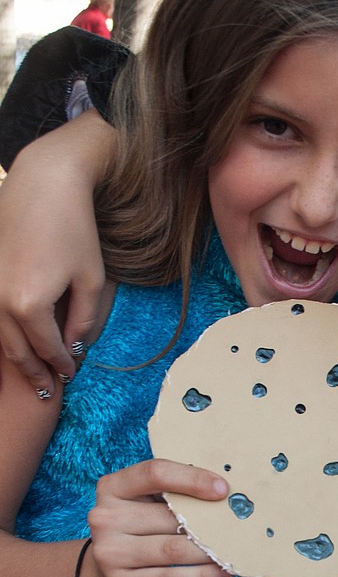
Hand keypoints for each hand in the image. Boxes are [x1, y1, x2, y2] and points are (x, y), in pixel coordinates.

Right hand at [0, 112, 115, 395]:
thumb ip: (82, 320)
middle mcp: (0, 300)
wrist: (43, 183)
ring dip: (16, 358)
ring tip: (33, 374)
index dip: (61, 367)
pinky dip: (5, 334)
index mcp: (29, 306)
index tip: (70, 377)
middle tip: (48, 393)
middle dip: (34, 374)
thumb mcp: (90, 280)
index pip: (47, 350)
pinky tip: (18, 341)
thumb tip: (75, 348)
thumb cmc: (73, 229)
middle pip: (17, 351)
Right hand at [81, 459, 229, 576]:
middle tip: (239, 526)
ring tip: (235, 549)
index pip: (155, 473)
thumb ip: (174, 492)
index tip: (223, 489)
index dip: (192, 479)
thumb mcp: (145, 504)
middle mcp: (105, 518)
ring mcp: (110, 554)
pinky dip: (203, 576)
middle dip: (209, 522)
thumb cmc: (138, 532)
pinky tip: (222, 572)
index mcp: (113, 488)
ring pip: (174, 549)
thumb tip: (226, 492)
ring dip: (210, 551)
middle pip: (169, 517)